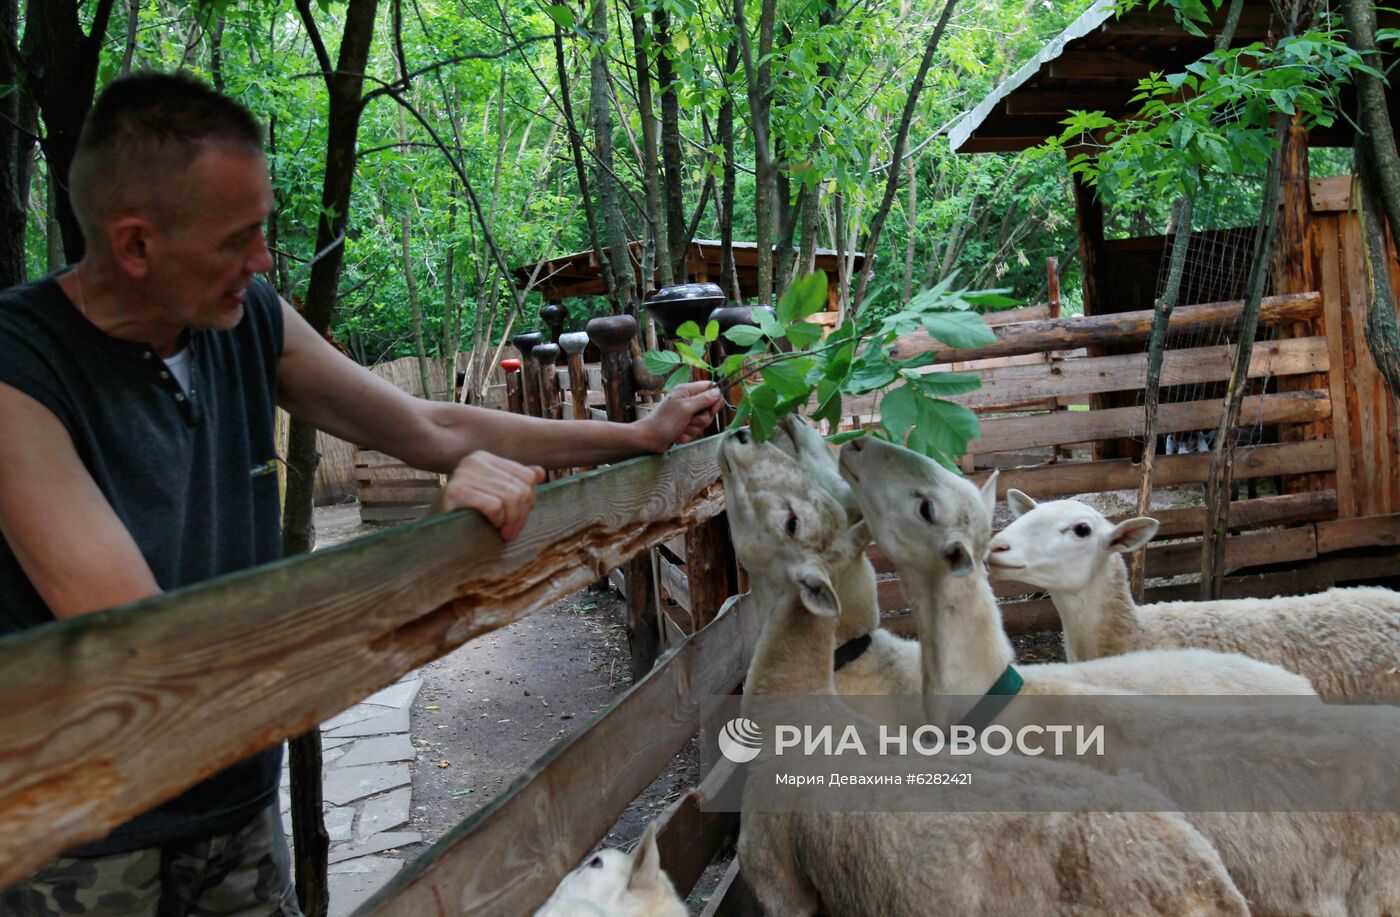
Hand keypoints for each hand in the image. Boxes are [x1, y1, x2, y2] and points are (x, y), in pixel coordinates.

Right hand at [429, 451, 545, 541]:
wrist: (432, 538)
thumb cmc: (466, 519)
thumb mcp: (495, 499)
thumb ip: (516, 484)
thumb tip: (541, 472)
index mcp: (484, 458)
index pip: (527, 476)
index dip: (529, 502)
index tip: (517, 520)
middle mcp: (473, 460)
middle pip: (521, 488)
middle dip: (521, 516)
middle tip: (510, 534)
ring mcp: (462, 473)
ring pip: (511, 497)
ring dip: (511, 522)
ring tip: (502, 533)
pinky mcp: (454, 491)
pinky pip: (494, 505)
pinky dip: (497, 520)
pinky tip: (488, 526)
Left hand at [638, 381, 723, 451]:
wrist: (649, 439)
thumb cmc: (665, 421)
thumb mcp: (686, 408)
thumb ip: (703, 399)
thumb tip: (718, 391)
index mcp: (686, 391)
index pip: (709, 388)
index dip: (715, 398)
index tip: (713, 409)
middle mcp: (687, 400)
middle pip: (708, 408)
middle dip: (702, 419)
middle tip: (691, 421)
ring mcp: (686, 414)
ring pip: (702, 422)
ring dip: (693, 428)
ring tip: (681, 428)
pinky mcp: (684, 426)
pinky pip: (694, 431)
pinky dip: (687, 435)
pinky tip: (677, 435)